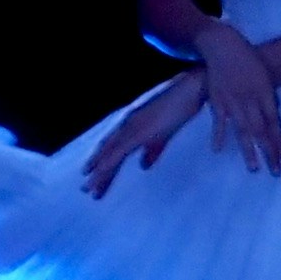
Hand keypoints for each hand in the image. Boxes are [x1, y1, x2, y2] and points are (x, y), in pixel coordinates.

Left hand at [82, 74, 207, 196]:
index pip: (114, 149)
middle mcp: (127, 125)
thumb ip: (154, 149)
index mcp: (132, 126)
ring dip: (100, 171)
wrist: (193, 88)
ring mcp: (132, 126)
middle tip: (87, 191)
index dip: (104, 165)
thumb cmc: (182, 107)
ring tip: (89, 188)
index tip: (95, 182)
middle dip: (98, 172)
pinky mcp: (140, 129)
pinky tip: (100, 171)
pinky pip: (120, 148)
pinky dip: (108, 160)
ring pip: (110, 153)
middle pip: (108, 152)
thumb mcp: (165, 133)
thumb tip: (143, 166)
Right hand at [196, 29, 280, 172]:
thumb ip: (268, 96)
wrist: (223, 45)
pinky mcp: (216, 100)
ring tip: (254, 168)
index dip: (279, 139)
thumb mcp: (264, 74)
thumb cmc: (247, 59)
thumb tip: (274, 115)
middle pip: (261, 130)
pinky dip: (218, 135)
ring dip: (249, 150)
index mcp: (264, 93)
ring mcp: (232, 101)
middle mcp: (250, 100)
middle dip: (269, 151)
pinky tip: (218, 150)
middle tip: (275, 171)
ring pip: (243, 129)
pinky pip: (218, 121)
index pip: (274, 121)